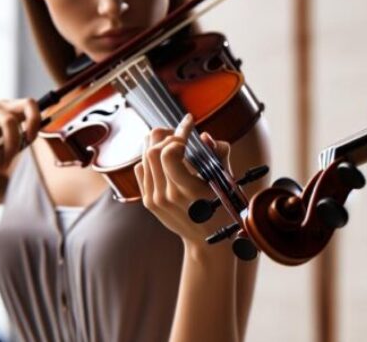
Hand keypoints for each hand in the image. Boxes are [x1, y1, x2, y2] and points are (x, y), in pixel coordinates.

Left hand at [134, 114, 226, 247]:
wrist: (206, 241)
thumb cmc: (222, 209)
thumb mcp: (226, 181)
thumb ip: (218, 154)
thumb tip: (204, 137)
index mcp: (187, 191)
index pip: (169, 154)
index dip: (179, 133)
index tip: (190, 125)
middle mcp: (166, 196)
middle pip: (152, 151)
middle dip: (167, 134)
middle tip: (181, 132)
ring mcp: (153, 199)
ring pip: (144, 157)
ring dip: (158, 143)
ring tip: (173, 141)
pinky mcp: (147, 201)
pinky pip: (140, 169)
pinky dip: (149, 158)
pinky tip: (164, 158)